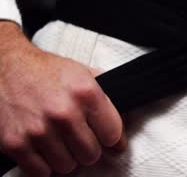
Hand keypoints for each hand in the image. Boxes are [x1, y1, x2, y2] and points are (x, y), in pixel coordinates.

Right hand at [0, 22, 125, 176]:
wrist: (7, 66)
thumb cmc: (47, 71)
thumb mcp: (83, 73)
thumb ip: (107, 96)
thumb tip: (128, 120)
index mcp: (86, 93)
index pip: (113, 134)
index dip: (110, 137)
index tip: (105, 137)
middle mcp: (64, 112)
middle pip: (92, 155)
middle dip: (89, 148)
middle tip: (81, 139)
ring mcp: (38, 130)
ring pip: (68, 167)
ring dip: (67, 158)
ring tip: (61, 142)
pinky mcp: (16, 143)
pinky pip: (41, 173)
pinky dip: (45, 166)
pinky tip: (45, 150)